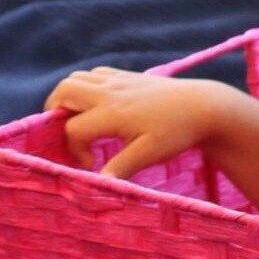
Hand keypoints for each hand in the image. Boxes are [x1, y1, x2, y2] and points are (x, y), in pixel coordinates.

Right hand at [42, 67, 228, 182]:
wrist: (203, 106)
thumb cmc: (177, 132)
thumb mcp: (150, 154)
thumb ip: (121, 167)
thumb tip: (99, 185)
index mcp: (113, 112)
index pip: (73, 129)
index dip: (75, 150)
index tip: (91, 164)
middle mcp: (110, 92)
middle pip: (63, 91)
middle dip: (55, 112)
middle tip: (68, 134)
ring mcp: (118, 80)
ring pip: (77, 78)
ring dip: (68, 98)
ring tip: (79, 121)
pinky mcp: (127, 76)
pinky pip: (94, 74)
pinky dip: (86, 87)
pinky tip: (99, 106)